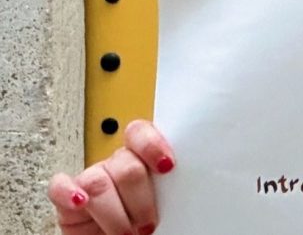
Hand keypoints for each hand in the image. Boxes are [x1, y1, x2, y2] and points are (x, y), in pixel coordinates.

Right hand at [47, 120, 173, 234]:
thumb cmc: (146, 226)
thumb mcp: (167, 206)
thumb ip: (171, 190)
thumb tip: (187, 190)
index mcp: (142, 159)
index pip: (140, 134)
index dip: (152, 145)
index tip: (166, 166)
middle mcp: (116, 165)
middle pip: (126, 165)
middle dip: (140, 200)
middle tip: (148, 226)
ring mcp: (90, 179)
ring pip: (98, 182)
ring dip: (115, 214)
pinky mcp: (66, 198)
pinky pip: (59, 186)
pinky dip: (68, 194)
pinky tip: (80, 202)